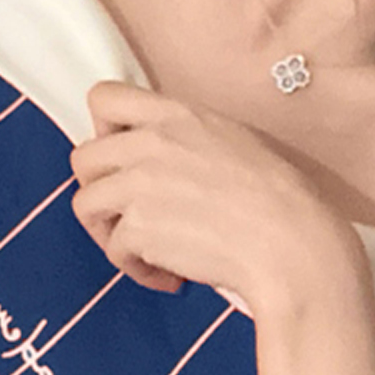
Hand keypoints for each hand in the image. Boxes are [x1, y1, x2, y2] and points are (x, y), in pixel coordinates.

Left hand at [69, 81, 361, 315]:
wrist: (292, 242)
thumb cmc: (278, 197)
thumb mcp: (233, 140)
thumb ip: (184, 137)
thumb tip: (154, 156)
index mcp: (176, 114)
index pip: (104, 97)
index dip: (102, 130)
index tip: (122, 156)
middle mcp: (150, 142)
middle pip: (82, 158)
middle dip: (100, 189)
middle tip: (130, 214)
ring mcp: (138, 185)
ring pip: (86, 206)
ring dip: (111, 233)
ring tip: (148, 251)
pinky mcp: (138, 229)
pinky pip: (114, 250)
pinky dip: (138, 269)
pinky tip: (172, 276)